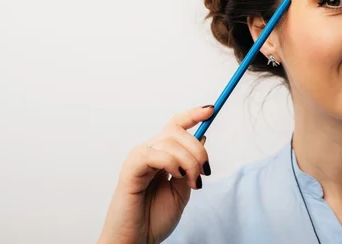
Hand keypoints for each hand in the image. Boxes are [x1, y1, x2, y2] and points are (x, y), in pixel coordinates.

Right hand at [98, 105, 213, 243]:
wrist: (137, 241)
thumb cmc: (154, 218)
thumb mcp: (184, 189)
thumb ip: (191, 165)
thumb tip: (203, 139)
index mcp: (162, 155)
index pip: (176, 125)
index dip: (193, 114)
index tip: (211, 110)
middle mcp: (149, 152)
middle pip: (178, 131)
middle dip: (198, 150)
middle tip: (204, 174)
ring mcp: (139, 159)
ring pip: (170, 141)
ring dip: (189, 160)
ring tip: (192, 183)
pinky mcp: (130, 169)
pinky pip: (154, 153)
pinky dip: (171, 162)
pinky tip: (177, 176)